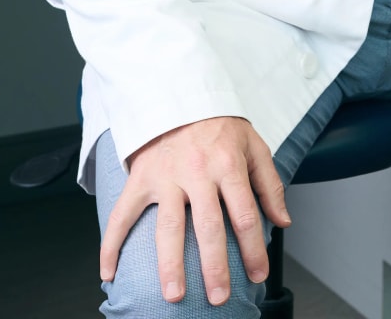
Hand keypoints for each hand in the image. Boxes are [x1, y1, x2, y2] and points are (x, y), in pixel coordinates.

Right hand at [99, 115, 290, 305]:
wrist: (179, 94)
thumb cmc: (220, 125)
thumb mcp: (254, 145)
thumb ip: (269, 184)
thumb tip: (282, 222)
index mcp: (227, 166)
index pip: (244, 215)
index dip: (253, 248)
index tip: (257, 274)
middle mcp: (196, 173)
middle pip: (207, 227)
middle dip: (214, 266)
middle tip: (219, 297)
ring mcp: (165, 178)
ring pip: (167, 228)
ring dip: (170, 264)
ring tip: (173, 294)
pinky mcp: (140, 179)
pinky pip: (121, 215)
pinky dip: (111, 244)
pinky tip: (109, 272)